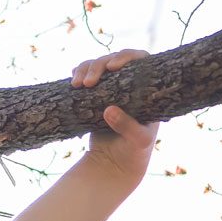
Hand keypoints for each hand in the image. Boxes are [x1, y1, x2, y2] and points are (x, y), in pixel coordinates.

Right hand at [73, 49, 158, 183]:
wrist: (115, 163)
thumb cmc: (134, 152)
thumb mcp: (138, 141)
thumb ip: (127, 127)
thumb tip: (109, 110)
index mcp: (148, 92)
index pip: (143, 61)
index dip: (127, 56)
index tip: (112, 67)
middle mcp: (131, 85)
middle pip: (115, 60)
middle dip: (98, 65)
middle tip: (88, 83)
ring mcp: (112, 88)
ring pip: (98, 65)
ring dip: (85, 68)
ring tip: (76, 84)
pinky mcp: (96, 94)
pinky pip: (86, 74)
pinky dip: (78, 73)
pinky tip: (73, 80)